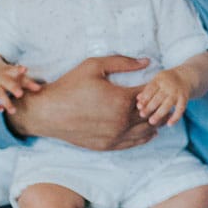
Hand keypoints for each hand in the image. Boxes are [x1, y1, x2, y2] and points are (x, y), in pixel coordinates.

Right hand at [0, 64, 41, 113]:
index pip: (14, 69)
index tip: (24, 69)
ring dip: (6, 102)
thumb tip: (39, 89)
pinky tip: (1, 110)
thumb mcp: (19, 77)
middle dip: (13, 88)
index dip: (19, 69)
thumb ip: (29, 83)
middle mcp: (0, 78)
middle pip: (7, 82)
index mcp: (9, 71)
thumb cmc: (10, 76)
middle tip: (20, 94)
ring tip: (14, 111)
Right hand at [10, 56, 153, 150]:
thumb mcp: (94, 66)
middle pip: (152, 113)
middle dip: (157, 104)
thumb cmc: (69, 86)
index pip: (150, 93)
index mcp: (121, 100)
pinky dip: (145, 136)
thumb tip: (147, 62)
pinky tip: (150, 131)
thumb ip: (122, 62)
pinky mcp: (108, 145)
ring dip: (154, 121)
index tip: (156, 81)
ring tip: (158, 113)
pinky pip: (134, 143)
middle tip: (161, 97)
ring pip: (146, 131)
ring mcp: (115, 135)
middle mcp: (122, 121)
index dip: (155, 86)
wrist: (47, 112)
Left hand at [137, 68, 192, 126]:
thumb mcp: (156, 81)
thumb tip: (138, 99)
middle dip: (150, 107)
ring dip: (159, 114)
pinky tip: (169, 124)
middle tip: (142, 115)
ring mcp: (177, 92)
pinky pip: (180, 109)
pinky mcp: (184, 98)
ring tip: (151, 122)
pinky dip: (175, 117)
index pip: (151, 89)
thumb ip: (147, 90)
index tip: (139, 107)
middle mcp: (169, 86)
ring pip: (168, 105)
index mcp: (160, 80)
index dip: (145, 98)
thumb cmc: (165, 82)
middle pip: (158, 98)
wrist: (184, 77)